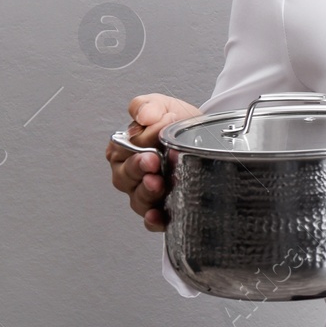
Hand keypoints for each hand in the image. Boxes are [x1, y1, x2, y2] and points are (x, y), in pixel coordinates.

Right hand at [107, 93, 201, 231]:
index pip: (121, 151)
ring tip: (159, 183)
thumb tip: (143, 116)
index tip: (153, 144)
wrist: (204, 136)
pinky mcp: (161, 207)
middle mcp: (131, 173)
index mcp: (125, 148)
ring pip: (137, 199)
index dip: (136, 149)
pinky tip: (158, 216)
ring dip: (146, 193)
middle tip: (154, 162)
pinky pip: (151, 219)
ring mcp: (145, 191)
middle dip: (139, 170)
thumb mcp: (164, 107)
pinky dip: (153, 219)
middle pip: (125, 178)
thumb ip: (149, 107)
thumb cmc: (177, 123)